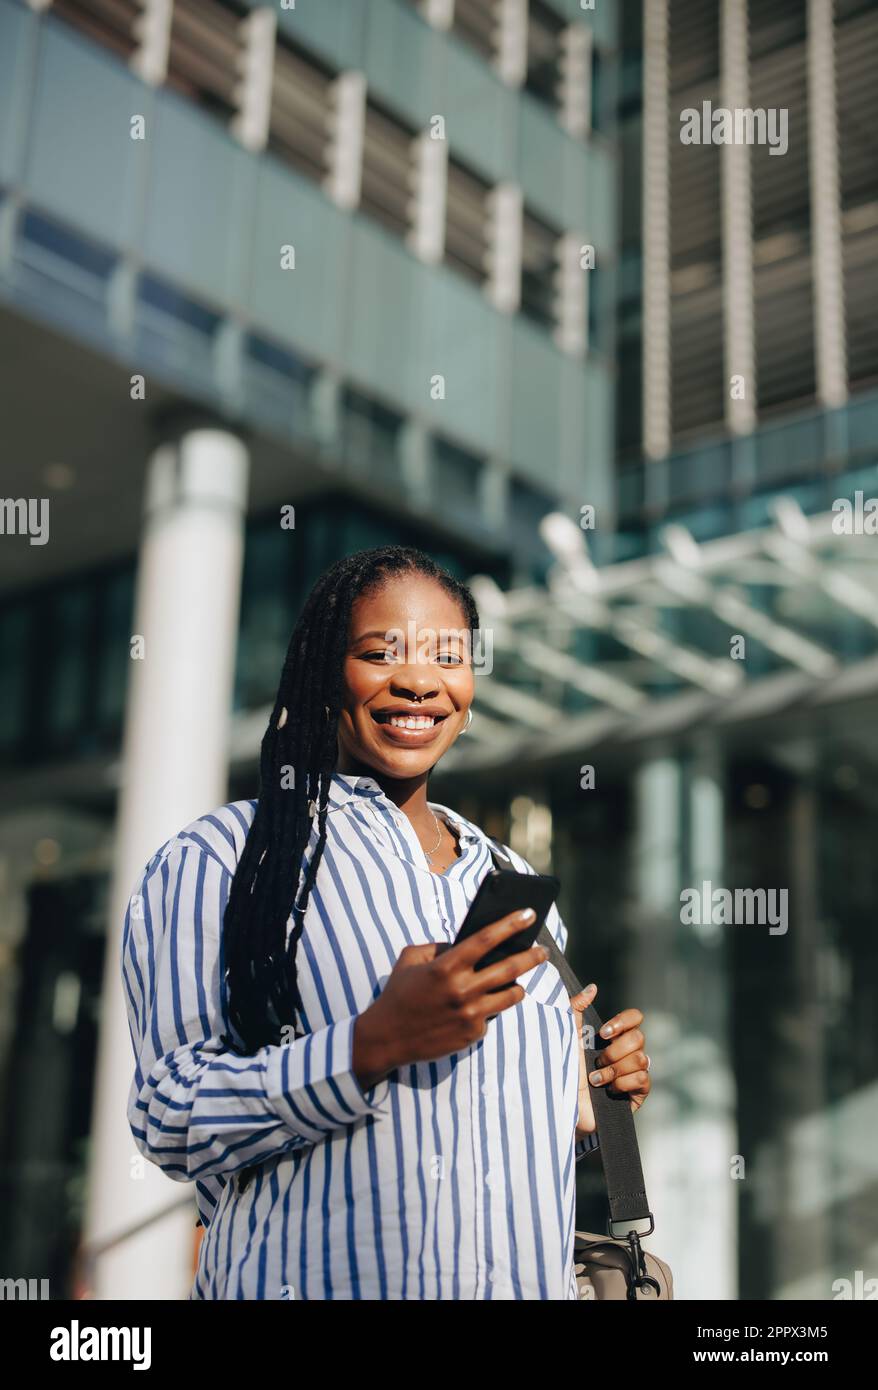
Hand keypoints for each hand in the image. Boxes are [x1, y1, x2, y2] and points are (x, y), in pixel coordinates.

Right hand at [353, 910, 546, 1087]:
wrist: (386, 1038)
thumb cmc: (398, 994)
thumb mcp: (410, 960)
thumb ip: (437, 946)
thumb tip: (461, 943)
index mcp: (447, 967)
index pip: (486, 939)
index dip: (510, 924)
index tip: (529, 914)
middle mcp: (463, 990)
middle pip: (510, 968)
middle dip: (532, 956)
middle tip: (543, 951)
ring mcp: (470, 1014)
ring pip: (511, 995)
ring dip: (518, 986)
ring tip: (517, 981)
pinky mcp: (473, 1034)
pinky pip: (492, 1016)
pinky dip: (489, 1008)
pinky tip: (480, 1006)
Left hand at [570, 984, 650, 1136]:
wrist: (561, 1104)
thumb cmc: (562, 1069)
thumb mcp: (566, 1035)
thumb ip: (576, 1008)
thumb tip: (593, 987)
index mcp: (613, 1037)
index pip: (635, 1018)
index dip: (624, 1021)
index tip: (604, 1033)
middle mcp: (627, 1053)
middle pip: (639, 1038)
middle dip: (614, 1051)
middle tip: (596, 1061)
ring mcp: (634, 1073)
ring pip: (642, 1058)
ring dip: (614, 1069)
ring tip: (595, 1080)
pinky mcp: (637, 1094)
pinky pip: (643, 1078)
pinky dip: (622, 1083)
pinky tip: (608, 1091)